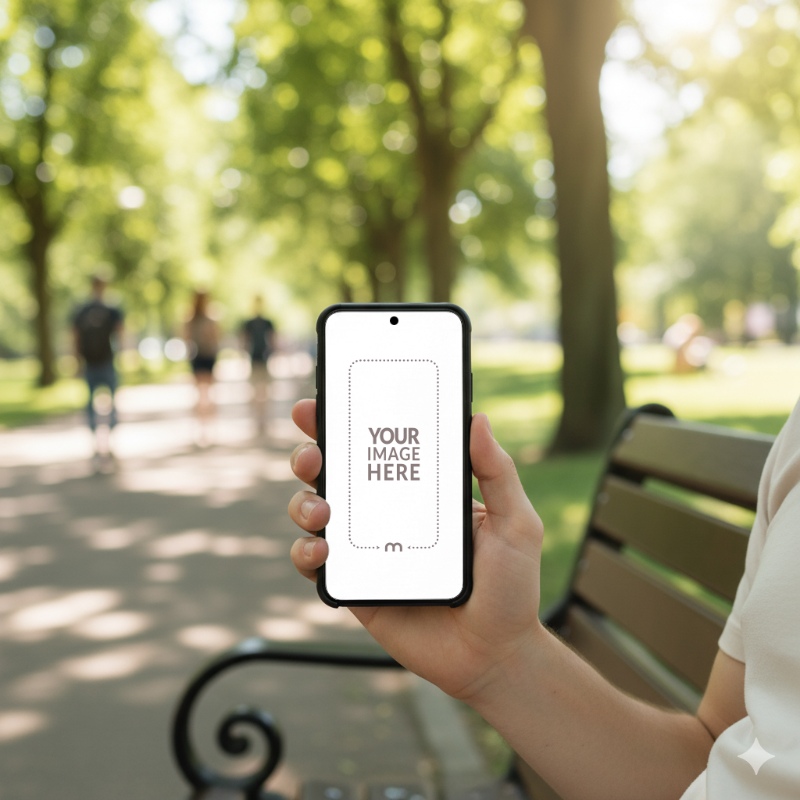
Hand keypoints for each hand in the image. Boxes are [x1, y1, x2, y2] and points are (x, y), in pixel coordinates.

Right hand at [288, 399, 545, 701]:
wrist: (495, 655)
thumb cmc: (511, 586)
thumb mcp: (515, 522)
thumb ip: (497, 473)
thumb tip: (478, 418)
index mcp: (421, 491)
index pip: (379, 445)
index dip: (348, 420)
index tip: (328, 398)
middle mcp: (387, 514)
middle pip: (335, 472)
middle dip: (312, 453)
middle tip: (314, 454)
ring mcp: (367, 549)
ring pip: (314, 512)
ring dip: (303, 502)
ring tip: (321, 510)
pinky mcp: (355, 586)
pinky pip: (315, 564)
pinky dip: (305, 552)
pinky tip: (321, 551)